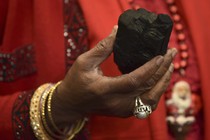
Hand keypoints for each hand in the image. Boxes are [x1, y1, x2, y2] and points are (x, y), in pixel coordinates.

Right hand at [51, 26, 176, 126]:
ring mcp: (122, 110)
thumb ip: (102, 48)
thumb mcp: (84, 62)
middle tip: (171, 55)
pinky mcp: (125, 112)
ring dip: (163, 83)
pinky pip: (147, 104)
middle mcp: (116, 103)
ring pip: (151, 100)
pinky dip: (157, 92)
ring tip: (170, 67)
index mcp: (104, 90)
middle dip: (162, 72)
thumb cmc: (76, 82)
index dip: (149, 69)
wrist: (72, 104)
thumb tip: (117, 32)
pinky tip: (160, 80)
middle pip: (147, 90)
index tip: (161, 55)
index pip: (133, 81)